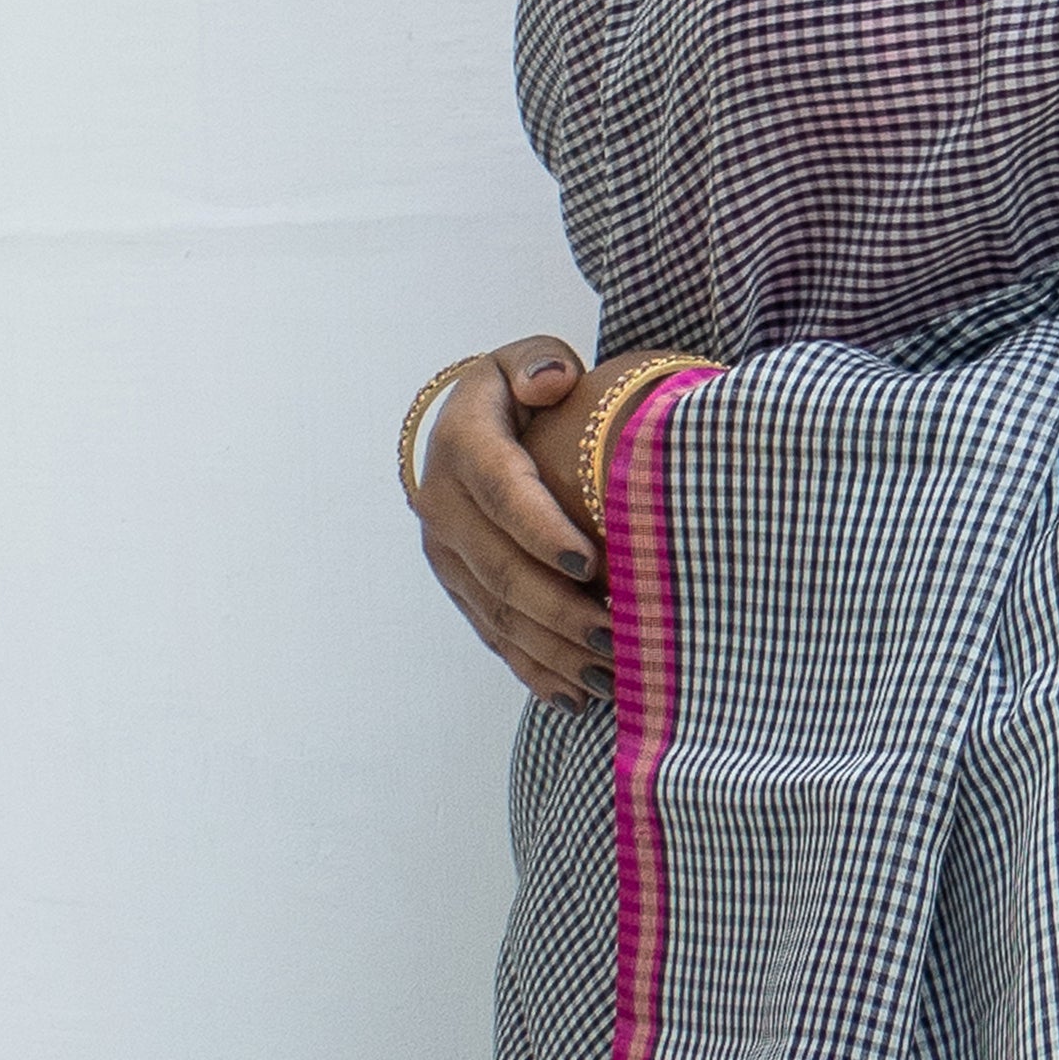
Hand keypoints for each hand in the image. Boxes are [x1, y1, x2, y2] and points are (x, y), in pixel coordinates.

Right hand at [413, 338, 608, 707]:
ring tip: (612, 676)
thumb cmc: (516, 394)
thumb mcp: (525, 361)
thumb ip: (540, 362)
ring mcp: (446, 555)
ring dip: (554, 652)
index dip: (542, 530)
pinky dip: (535, 671)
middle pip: (501, 569)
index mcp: (463, 444)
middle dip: (559, 611)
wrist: (462, 430)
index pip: (501, 491)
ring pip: (498, 614)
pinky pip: (494, 636)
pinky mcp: (458, 588)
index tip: (589, 563)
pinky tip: (577, 698)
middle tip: (617, 637)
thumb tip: (551, 381)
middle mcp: (442, 505)